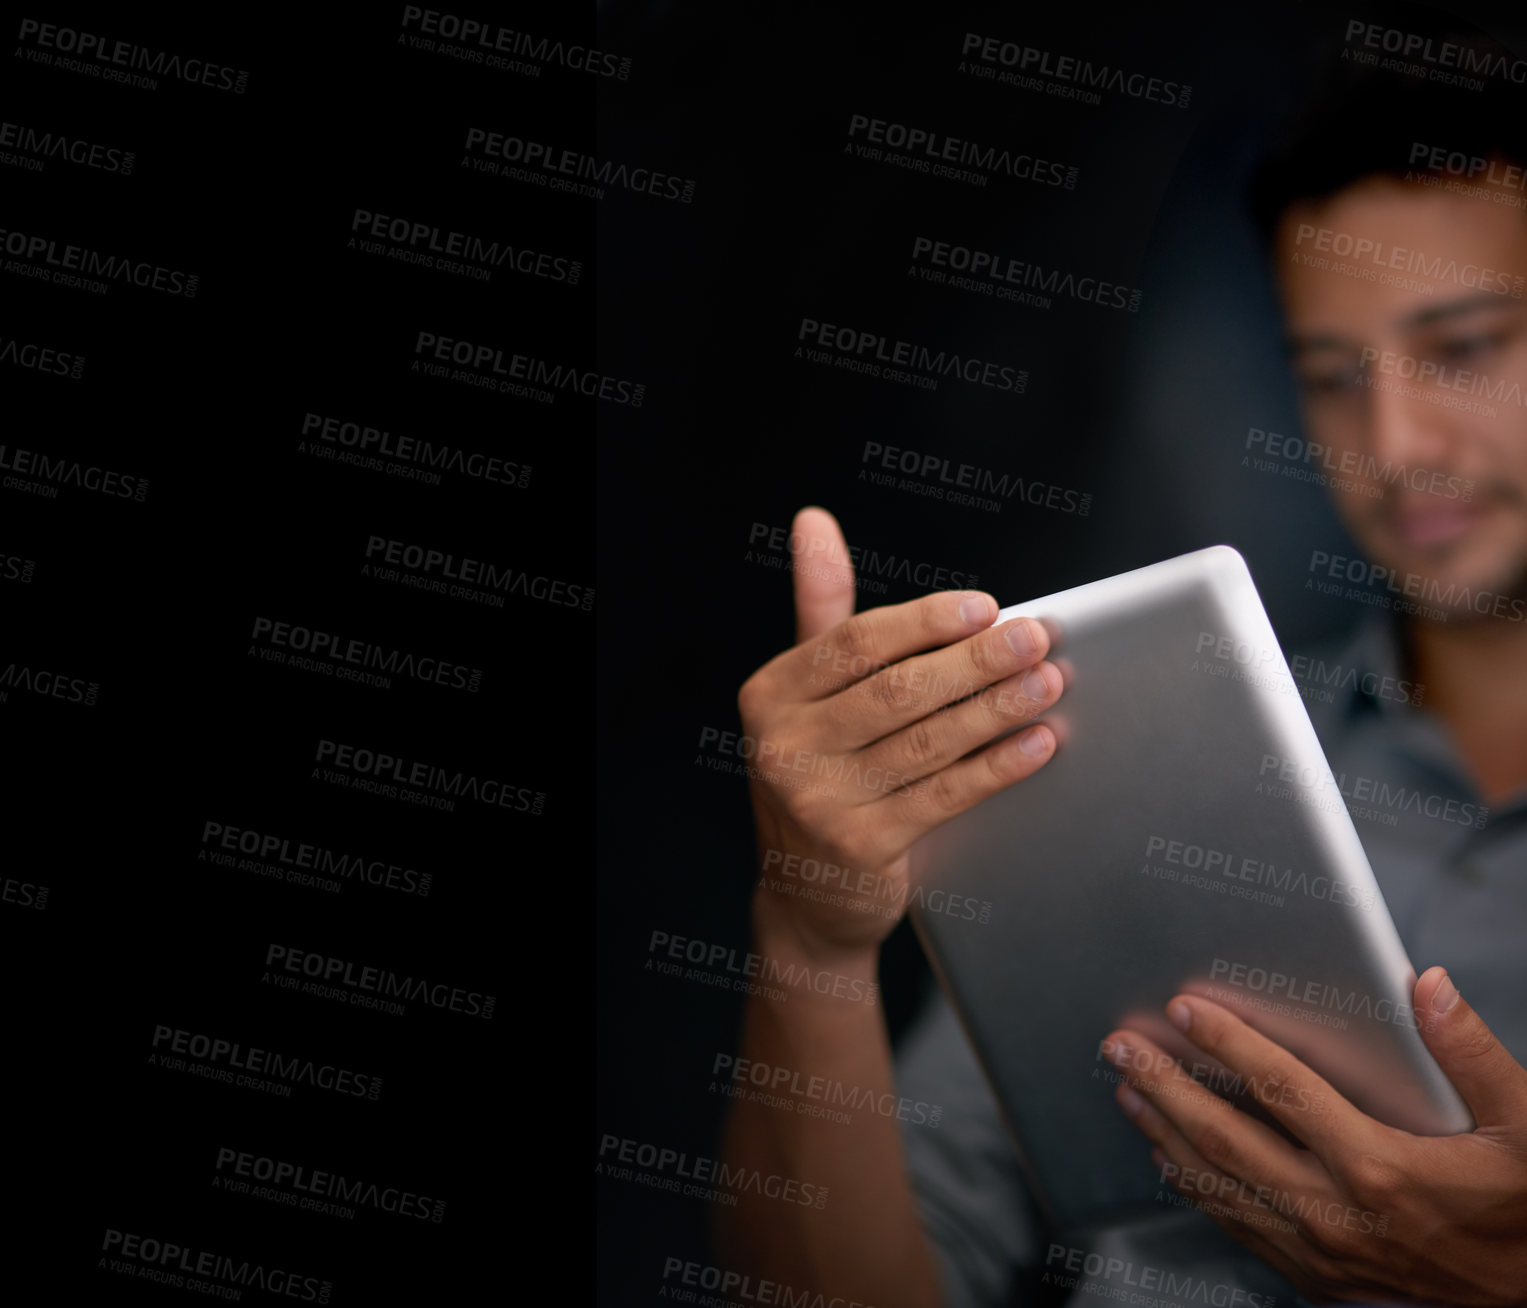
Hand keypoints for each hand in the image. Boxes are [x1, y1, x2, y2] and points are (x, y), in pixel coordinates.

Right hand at [737, 506, 1061, 958]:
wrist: (808, 895)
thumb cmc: (820, 771)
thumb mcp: (806, 691)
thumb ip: (820, 607)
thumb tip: (814, 520)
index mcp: (771, 693)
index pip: (856, 643)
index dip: (925, 621)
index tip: (986, 608)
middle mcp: (784, 745)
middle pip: (897, 689)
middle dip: (975, 661)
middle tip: (1036, 639)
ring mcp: (818, 800)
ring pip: (927, 741)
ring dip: (996, 708)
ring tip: (1048, 683)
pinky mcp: (860, 846)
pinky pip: (943, 795)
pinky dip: (996, 767)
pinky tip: (1036, 744)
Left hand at [1105, 966, 1526, 1305]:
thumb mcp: (1526, 1128)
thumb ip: (1469, 1052)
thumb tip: (1426, 986)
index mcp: (1380, 1169)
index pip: (1282, 1090)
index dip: (1227, 1044)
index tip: (1186, 1009)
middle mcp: (1336, 1214)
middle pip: (1225, 1137)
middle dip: (1164, 1085)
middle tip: (1120, 1046)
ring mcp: (1320, 1253)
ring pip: (1218, 1185)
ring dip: (1165, 1133)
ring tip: (1127, 1091)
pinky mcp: (1317, 1279)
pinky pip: (1238, 1227)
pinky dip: (1195, 1188)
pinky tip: (1171, 1158)